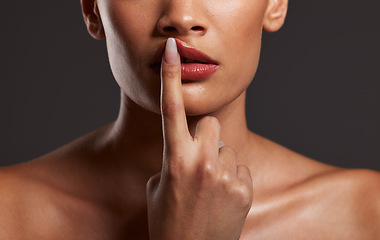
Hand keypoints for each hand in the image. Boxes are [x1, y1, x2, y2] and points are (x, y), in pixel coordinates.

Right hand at [146, 38, 252, 239]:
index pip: (170, 109)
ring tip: (209, 188)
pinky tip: (222, 198)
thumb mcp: (159, 186)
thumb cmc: (168, 221)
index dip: (170, 77)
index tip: (171, 51)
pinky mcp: (244, 189)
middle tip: (197, 161)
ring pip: (226, 147)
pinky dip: (232, 178)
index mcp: (174, 159)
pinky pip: (239, 168)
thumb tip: (190, 146)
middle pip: (210, 123)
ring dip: (218, 161)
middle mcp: (201, 162)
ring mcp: (226, 176)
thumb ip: (173, 159)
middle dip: (204, 137)